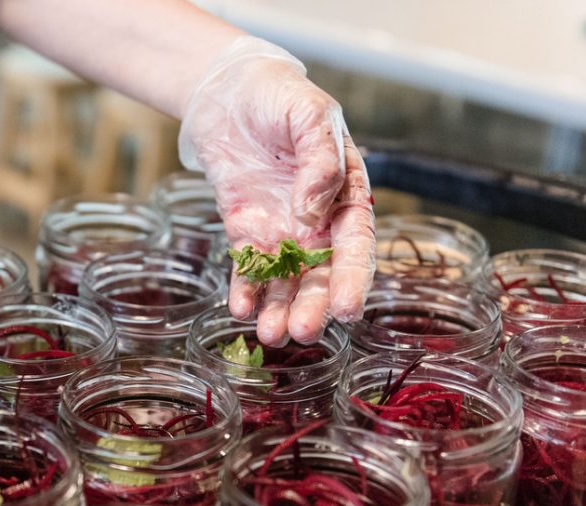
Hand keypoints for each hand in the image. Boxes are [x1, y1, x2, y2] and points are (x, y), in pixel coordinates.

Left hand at [178, 37, 374, 345]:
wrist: (230, 91)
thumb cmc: (280, 97)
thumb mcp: (311, 115)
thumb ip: (320, 161)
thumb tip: (313, 210)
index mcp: (346, 195)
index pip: (355, 245)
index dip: (352, 279)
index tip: (346, 309)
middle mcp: (317, 221)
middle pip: (320, 274)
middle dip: (312, 306)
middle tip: (301, 332)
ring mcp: (281, 229)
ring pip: (285, 280)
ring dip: (279, 309)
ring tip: (270, 334)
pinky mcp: (247, 231)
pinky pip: (249, 268)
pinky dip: (245, 290)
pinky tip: (239, 308)